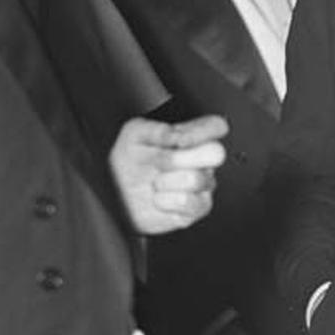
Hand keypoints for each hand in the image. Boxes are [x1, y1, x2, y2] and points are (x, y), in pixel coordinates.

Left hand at [109, 114, 227, 235]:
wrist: (119, 195)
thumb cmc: (128, 162)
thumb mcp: (134, 135)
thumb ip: (158, 130)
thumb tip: (179, 135)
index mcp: (191, 136)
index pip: (215, 126)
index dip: (202, 131)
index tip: (179, 140)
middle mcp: (201, 160)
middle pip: (216, 152)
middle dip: (180, 157)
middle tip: (159, 163)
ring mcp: (202, 185)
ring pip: (197, 178)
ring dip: (166, 181)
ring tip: (154, 182)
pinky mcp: (197, 208)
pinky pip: (190, 202)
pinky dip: (167, 201)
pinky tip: (158, 199)